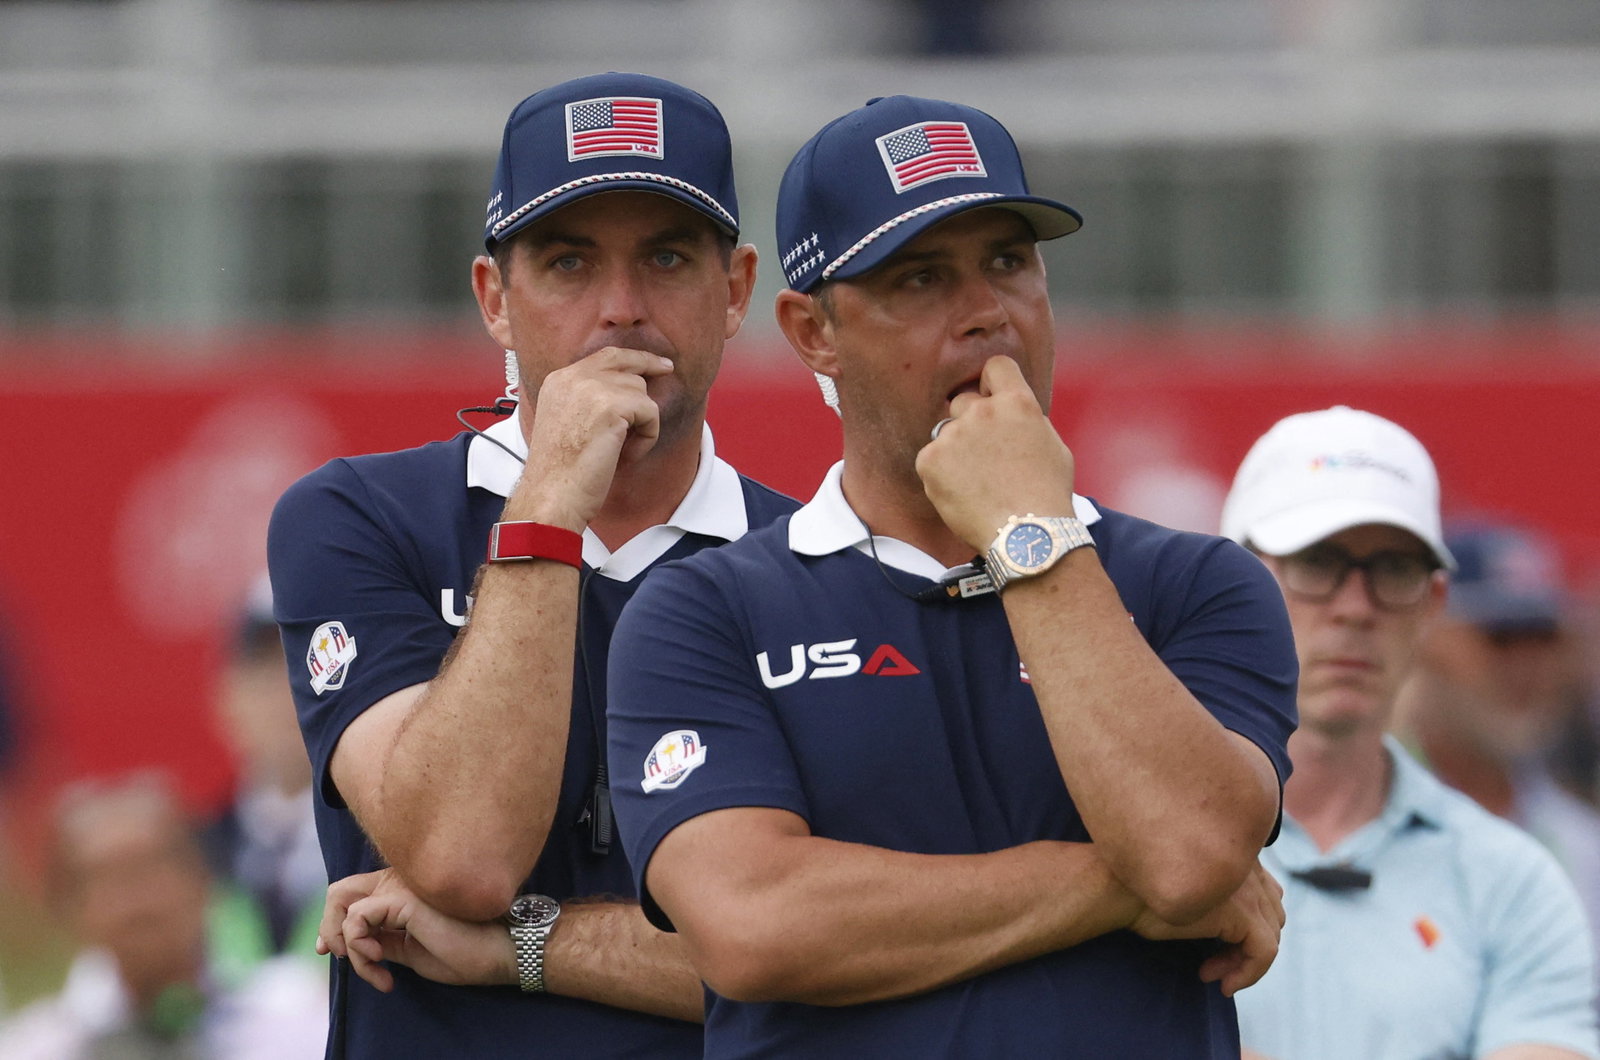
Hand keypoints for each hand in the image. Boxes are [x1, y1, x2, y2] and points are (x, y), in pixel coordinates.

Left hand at [318, 869, 514, 992]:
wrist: (499, 952)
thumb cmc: (465, 953)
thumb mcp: (411, 950)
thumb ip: (383, 939)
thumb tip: (350, 944)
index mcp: (404, 888)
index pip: (353, 893)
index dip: (333, 922)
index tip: (335, 954)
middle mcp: (400, 879)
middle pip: (339, 892)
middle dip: (330, 931)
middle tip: (344, 960)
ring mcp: (401, 885)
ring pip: (345, 909)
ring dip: (352, 949)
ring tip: (377, 969)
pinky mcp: (402, 898)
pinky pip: (357, 920)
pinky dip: (360, 947)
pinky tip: (382, 961)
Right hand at [509, 346, 674, 529]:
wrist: (553, 495)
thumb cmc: (561, 472)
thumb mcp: (567, 422)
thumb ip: (587, 399)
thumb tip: (628, 387)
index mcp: (559, 380)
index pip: (603, 357)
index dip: (632, 358)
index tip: (653, 363)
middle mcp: (573, 377)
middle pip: (625, 362)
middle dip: (649, 364)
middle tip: (668, 369)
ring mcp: (591, 388)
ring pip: (640, 391)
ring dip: (640, 423)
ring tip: (621, 450)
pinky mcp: (612, 406)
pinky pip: (650, 412)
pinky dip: (647, 437)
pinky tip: (626, 456)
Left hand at [915, 355, 1076, 552]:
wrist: (1027, 536)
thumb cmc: (1047, 495)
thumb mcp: (1052, 445)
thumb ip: (1026, 419)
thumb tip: (1012, 409)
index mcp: (1017, 403)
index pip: (996, 366)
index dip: (993, 383)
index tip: (993, 400)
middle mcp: (983, 411)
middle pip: (964, 402)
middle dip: (971, 423)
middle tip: (985, 457)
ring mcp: (953, 435)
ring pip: (946, 432)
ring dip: (955, 451)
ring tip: (976, 483)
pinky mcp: (930, 459)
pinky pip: (930, 458)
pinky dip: (940, 474)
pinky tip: (962, 493)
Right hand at [1128, 861, 1284, 996]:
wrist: (1116, 889)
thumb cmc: (1135, 890)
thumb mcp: (1182, 888)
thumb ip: (1209, 894)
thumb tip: (1225, 928)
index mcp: (1231, 854)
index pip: (1265, 893)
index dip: (1245, 925)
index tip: (1214, 944)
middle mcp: (1246, 866)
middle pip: (1272, 915)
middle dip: (1246, 946)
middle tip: (1211, 966)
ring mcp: (1247, 889)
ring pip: (1270, 937)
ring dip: (1243, 962)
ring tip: (1212, 974)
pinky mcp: (1243, 914)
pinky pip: (1264, 952)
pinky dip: (1249, 974)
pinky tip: (1222, 984)